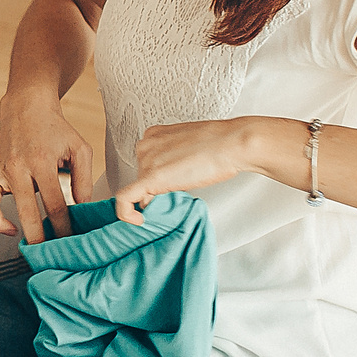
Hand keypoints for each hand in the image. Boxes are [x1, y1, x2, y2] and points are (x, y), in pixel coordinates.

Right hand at [0, 95, 97, 244]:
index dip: (64, 227)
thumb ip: (84, 180)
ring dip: (0, 225)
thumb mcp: (80, 149)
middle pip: (26, 211)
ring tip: (16, 236)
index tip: (70, 241)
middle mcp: (17, 167)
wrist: (27, 108)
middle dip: (38, 237)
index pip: (55, 204)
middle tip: (48, 252)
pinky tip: (0, 221)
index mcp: (42, 162)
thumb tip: (82, 208)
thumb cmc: (56, 130)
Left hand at [114, 117, 262, 221]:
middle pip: (142, 177)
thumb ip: (175, 158)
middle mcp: (146, 145)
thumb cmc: (220, 145)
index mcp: (154, 135)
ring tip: (179, 196)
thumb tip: (174, 176)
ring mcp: (146, 160)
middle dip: (159, 189)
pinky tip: (138, 221)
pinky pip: (125, 200)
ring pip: (140, 190)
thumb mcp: (189, 147)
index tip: (173, 185)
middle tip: (180, 192)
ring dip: (156, 199)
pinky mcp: (150, 177)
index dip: (160, 178)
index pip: (147, 164)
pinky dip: (127, 214)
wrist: (231, 144)